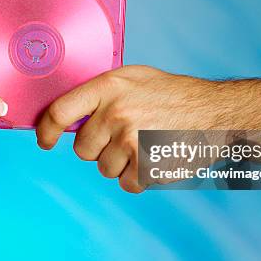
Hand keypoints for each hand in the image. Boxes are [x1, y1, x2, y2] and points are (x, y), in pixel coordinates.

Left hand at [35, 65, 212, 192]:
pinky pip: (126, 184)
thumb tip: (68, 113)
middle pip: (82, 149)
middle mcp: (116, 112)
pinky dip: (138, 177)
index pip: (60, 111)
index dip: (46, 130)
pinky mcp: (147, 165)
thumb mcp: (134, 77)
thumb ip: (101, 92)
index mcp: (109, 86)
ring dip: (121, 163)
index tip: (46, 141)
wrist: (215, 111)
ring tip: (145, 143)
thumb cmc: (172, 93)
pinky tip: (154, 157)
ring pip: (104, 169)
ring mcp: (131, 140)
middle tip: (125, 135)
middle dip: (98, 148)